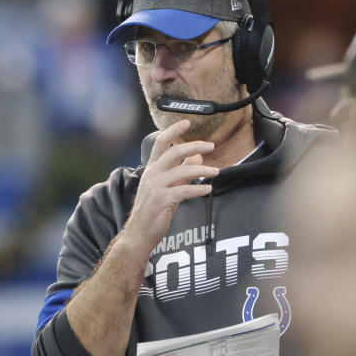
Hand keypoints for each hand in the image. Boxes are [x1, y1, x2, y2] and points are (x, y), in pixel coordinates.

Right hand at [122, 119, 218, 253]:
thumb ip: (180, 173)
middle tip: (210, 146)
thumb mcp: (165, 188)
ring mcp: (156, 187)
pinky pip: (185, 190)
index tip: (187, 122)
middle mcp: (152, 174)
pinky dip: (198, 189)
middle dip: (195, 146)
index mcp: (151, 169)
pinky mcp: (163, 200)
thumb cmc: (152, 210)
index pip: (161, 143)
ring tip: (216, 172)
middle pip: (174, 152)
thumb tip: (197, 159)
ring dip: (202, 170)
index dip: (173, 131)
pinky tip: (207, 189)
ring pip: (183, 171)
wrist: (139, 233)